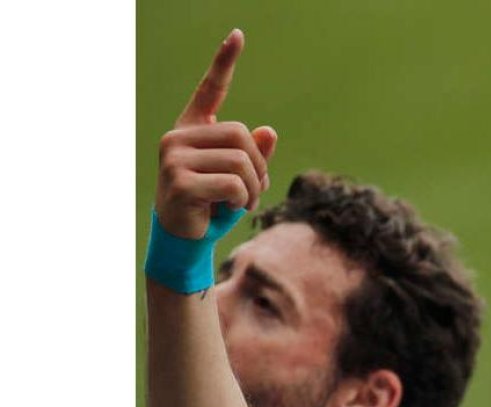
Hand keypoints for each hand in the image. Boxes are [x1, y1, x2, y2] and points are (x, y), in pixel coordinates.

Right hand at [155, 29, 276, 239]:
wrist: (185, 238)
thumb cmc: (213, 203)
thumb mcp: (241, 177)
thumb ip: (255, 154)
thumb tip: (267, 130)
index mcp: (192, 129)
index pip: (210, 90)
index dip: (224, 62)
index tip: (238, 35)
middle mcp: (177, 137)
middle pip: (241, 135)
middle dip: (258, 167)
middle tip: (253, 191)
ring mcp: (174, 158)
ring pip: (241, 161)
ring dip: (254, 188)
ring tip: (244, 201)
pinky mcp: (179, 182)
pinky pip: (233, 183)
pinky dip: (243, 199)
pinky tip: (230, 207)